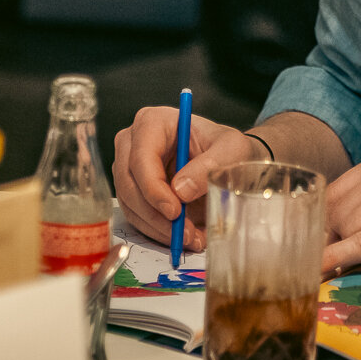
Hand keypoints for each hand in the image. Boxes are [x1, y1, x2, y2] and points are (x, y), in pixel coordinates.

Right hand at [113, 107, 266, 250]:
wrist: (227, 161)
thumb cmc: (227, 148)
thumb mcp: (232, 150)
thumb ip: (209, 166)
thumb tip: (181, 190)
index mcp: (152, 122)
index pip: (141, 157)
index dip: (154, 188)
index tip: (174, 211)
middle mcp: (133, 142)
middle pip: (129, 183)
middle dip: (155, 214)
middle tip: (183, 233)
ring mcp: (129, 166)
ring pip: (130, 203)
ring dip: (157, 227)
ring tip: (188, 237)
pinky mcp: (133, 189)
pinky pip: (136, 215)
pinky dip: (157, 231)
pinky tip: (181, 236)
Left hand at [322, 147, 360, 274]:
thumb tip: (342, 220)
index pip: (337, 189)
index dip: (323, 220)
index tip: (318, 240)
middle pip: (336, 210)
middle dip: (329, 238)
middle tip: (329, 259)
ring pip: (347, 227)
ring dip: (342, 249)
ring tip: (342, 266)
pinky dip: (338, 259)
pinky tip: (322, 270)